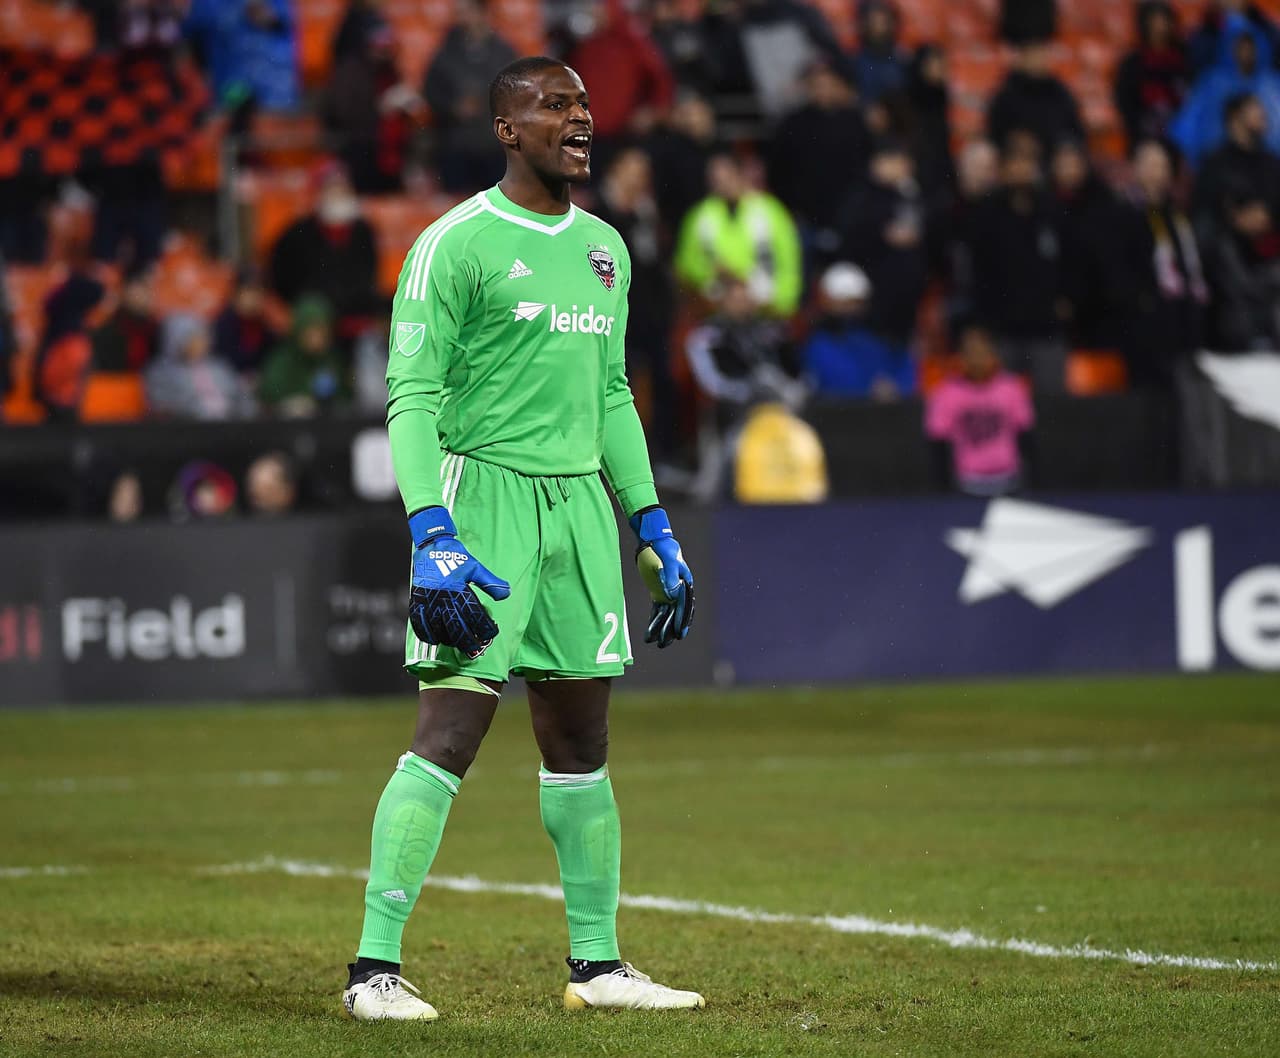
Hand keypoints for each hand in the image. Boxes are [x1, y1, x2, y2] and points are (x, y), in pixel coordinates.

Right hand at [408, 506, 509, 658]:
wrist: (431, 545)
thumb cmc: (455, 556)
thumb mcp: (475, 567)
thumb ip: (491, 582)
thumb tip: (506, 594)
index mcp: (459, 589)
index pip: (475, 615)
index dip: (485, 628)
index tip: (491, 633)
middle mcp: (443, 597)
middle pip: (457, 628)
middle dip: (468, 641)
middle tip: (476, 649)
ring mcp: (429, 601)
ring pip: (439, 629)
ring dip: (450, 640)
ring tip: (459, 644)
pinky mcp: (417, 601)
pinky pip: (419, 624)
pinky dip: (428, 635)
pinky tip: (436, 640)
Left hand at [629, 506, 694, 647]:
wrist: (652, 540)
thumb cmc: (662, 548)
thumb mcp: (668, 560)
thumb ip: (670, 576)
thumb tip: (672, 594)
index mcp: (685, 584)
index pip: (684, 606)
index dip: (681, 621)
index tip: (679, 634)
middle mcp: (678, 591)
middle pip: (676, 614)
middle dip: (670, 630)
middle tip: (664, 644)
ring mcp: (668, 593)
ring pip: (666, 615)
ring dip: (661, 628)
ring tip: (655, 642)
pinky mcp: (658, 593)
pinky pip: (657, 610)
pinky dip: (653, 621)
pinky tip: (648, 632)